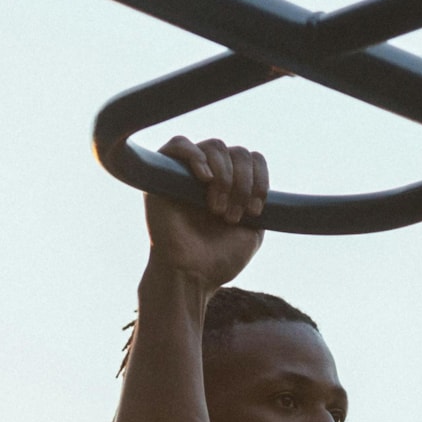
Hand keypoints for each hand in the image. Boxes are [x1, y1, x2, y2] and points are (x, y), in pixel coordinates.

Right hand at [147, 136, 268, 287]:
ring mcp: (185, 173)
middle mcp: (209, 175)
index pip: (252, 159)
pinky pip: (178, 144)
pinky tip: (205, 180)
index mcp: (231, 186)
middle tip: (233, 215)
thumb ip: (257, 200)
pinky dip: (195, 156)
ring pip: (214, 146)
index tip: (256, 210)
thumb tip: (259, 177)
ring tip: (217, 209)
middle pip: (236, 151)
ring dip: (224, 176)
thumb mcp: (252, 230)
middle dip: (242, 182)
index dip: (259, 179)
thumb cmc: (218, 260)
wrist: (190, 277)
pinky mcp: (161, 174)